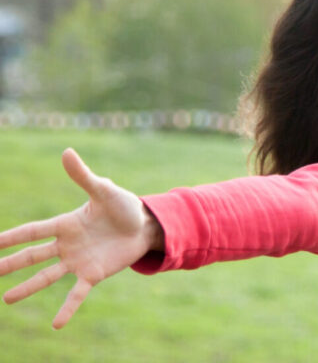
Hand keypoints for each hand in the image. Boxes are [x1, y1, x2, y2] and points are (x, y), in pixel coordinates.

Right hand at [0, 148, 163, 328]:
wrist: (145, 225)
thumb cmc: (123, 206)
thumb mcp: (104, 190)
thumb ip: (84, 176)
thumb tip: (66, 152)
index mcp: (66, 223)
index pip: (33, 230)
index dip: (11, 237)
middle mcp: (67, 244)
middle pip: (33, 255)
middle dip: (10, 263)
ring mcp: (78, 261)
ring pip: (48, 276)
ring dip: (28, 287)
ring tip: (7, 299)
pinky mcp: (94, 274)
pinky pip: (77, 293)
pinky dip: (67, 308)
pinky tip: (56, 324)